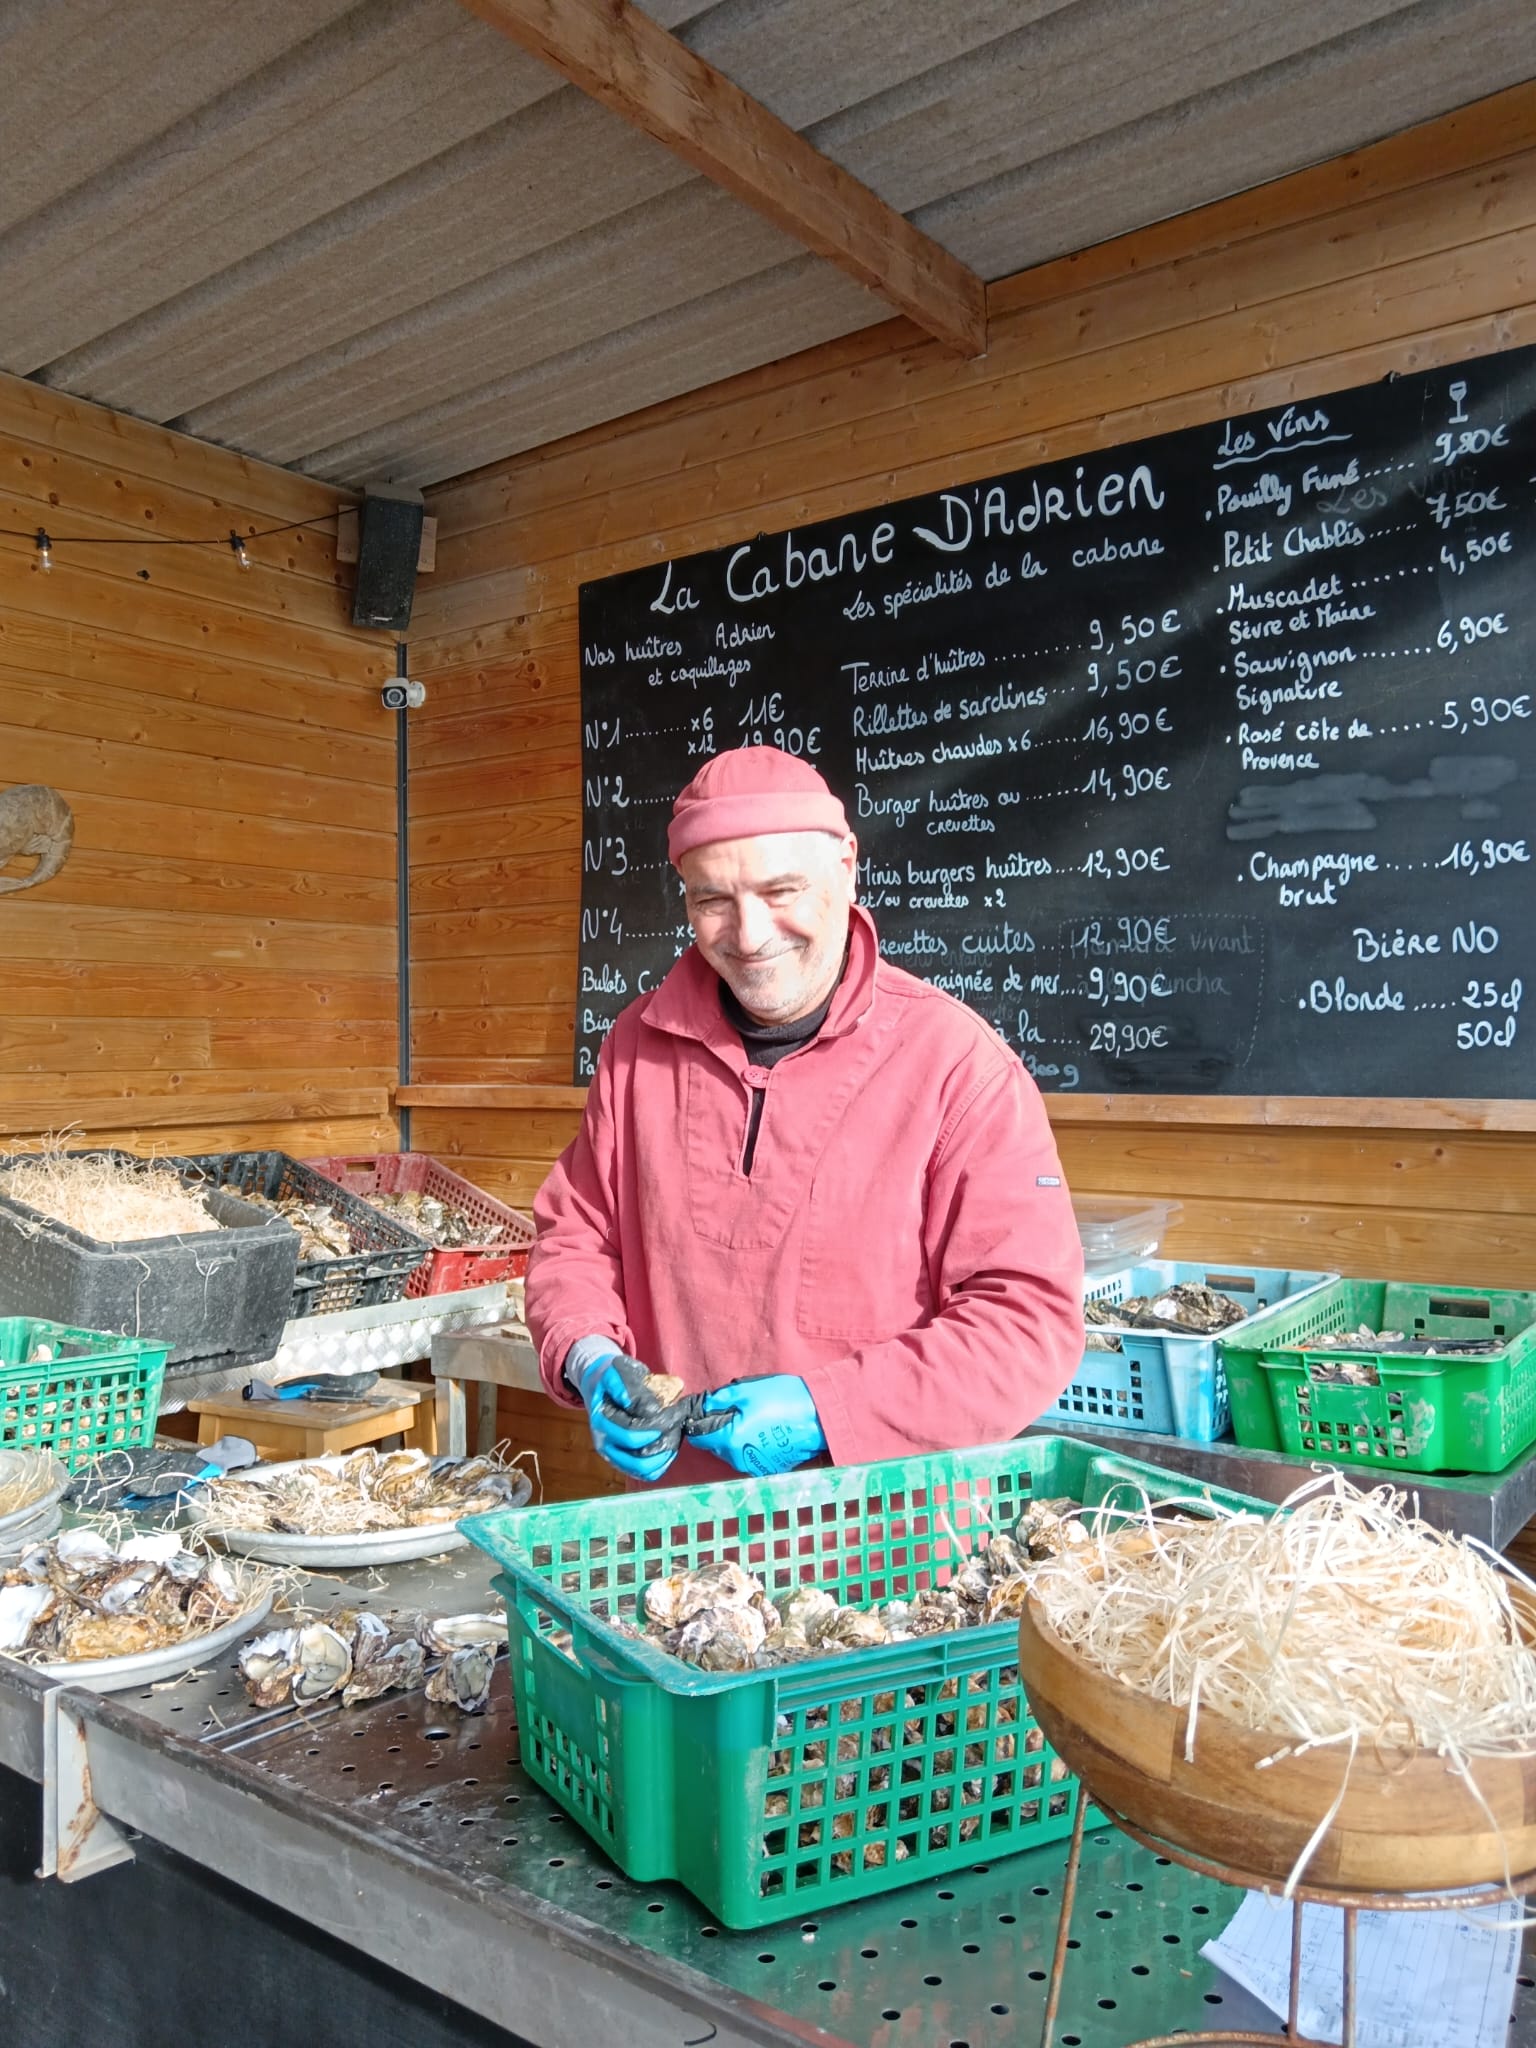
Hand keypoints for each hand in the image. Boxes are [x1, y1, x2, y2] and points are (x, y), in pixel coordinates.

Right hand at [569, 1347, 678, 1479]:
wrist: (602, 1386)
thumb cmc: (615, 1378)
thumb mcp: (619, 1371)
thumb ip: (627, 1385)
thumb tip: (643, 1407)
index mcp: (601, 1420)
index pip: (630, 1431)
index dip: (654, 1427)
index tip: (668, 1414)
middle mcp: (604, 1441)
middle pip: (637, 1453)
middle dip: (661, 1440)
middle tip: (674, 1426)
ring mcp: (612, 1454)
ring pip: (639, 1468)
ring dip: (661, 1457)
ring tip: (673, 1439)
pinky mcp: (622, 1461)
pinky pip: (642, 1473)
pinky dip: (658, 1465)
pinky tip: (668, 1450)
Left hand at [696, 1375, 825, 1476]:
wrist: (818, 1417)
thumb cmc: (783, 1400)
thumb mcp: (747, 1390)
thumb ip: (720, 1398)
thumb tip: (704, 1404)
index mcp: (729, 1440)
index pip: (699, 1438)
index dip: (700, 1422)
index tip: (710, 1411)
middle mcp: (739, 1459)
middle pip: (716, 1445)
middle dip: (720, 1429)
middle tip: (738, 1410)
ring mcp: (755, 1466)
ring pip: (733, 1451)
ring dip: (736, 1437)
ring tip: (755, 1419)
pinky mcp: (769, 1467)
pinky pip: (750, 1456)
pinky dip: (752, 1445)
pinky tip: (766, 1431)